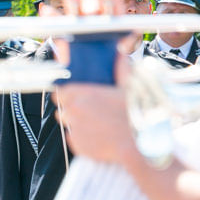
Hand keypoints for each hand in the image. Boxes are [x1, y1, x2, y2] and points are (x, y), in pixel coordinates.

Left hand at [51, 0, 137, 165]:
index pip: (60, 92)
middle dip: (71, 109)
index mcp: (81, 94)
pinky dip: (82, 138)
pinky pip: (74, 140)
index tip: (73, 95)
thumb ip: (121, 67)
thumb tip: (121, 52)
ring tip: (94, 123)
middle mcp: (73, 111)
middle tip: (88, 110)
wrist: (139, 144)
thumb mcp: (129, 85)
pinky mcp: (78, 147)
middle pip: (62, 109)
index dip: (66, 94)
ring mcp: (74, 130)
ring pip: (68, 124)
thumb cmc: (135, 112)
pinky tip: (97, 135)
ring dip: (76, 123)